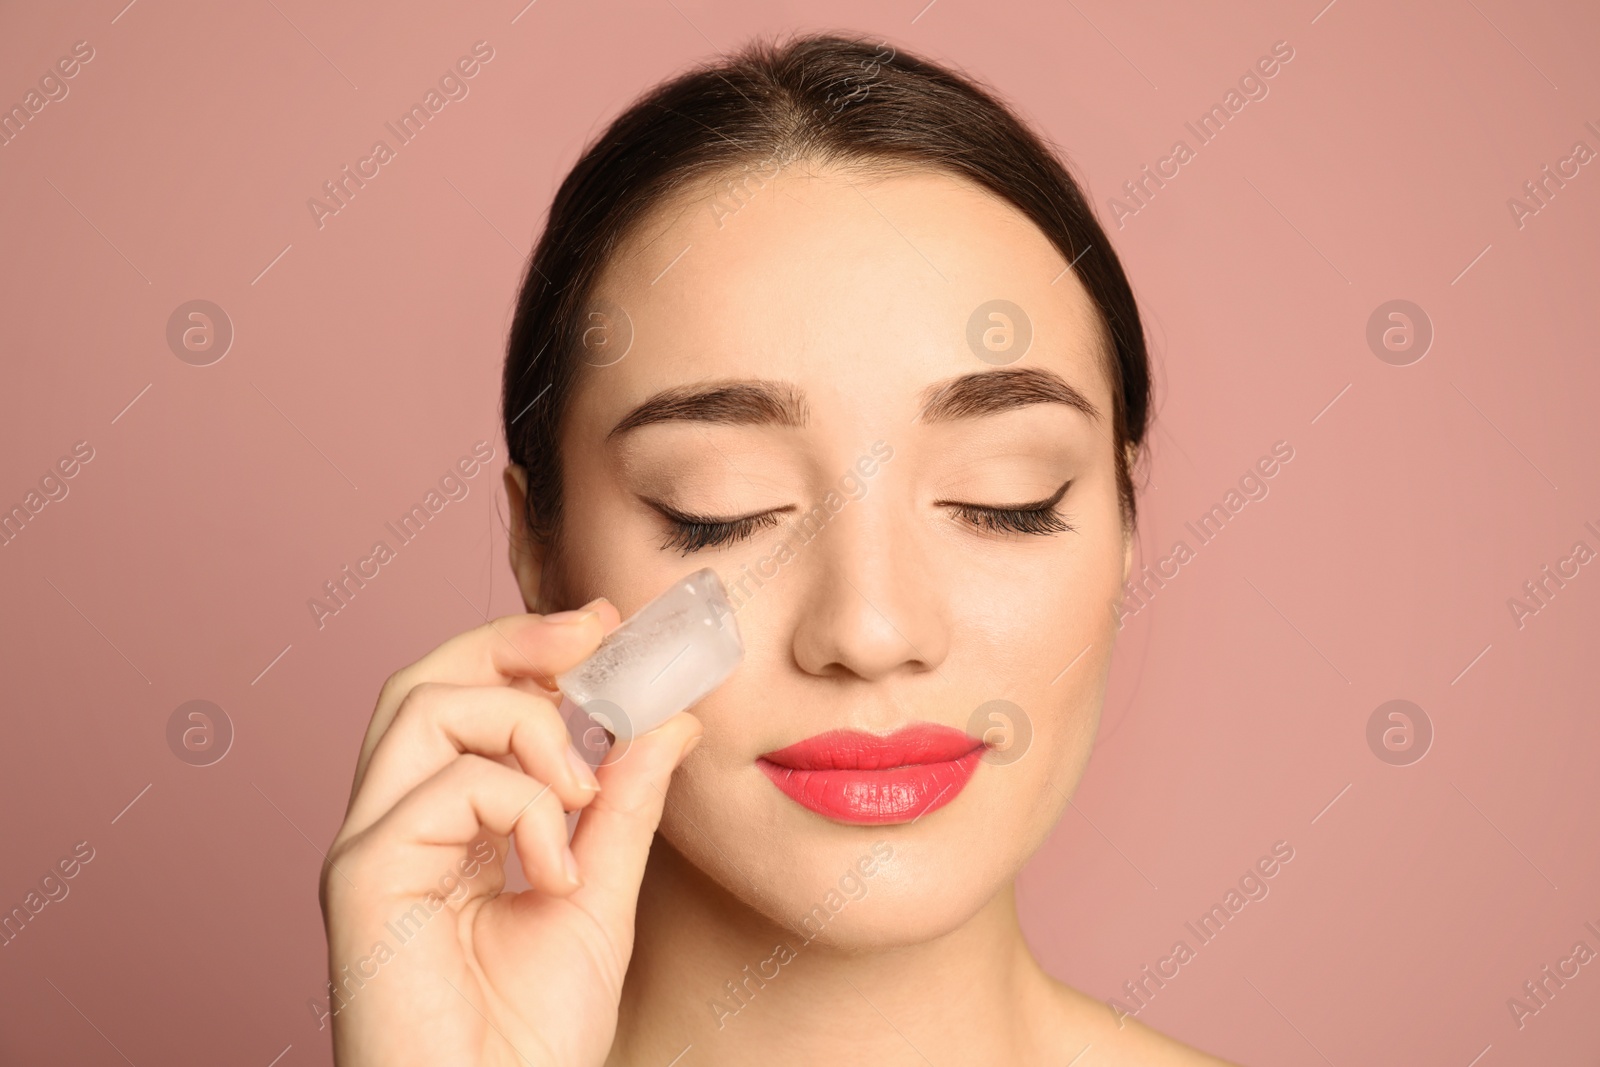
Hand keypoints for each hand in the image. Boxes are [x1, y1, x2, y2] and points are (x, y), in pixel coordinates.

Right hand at [319, 601, 703, 1065]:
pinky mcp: (361, 880)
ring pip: (423, 707)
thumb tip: (669, 721)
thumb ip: (623, 808)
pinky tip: (560, 872)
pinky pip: (445, 786)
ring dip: (527, 725)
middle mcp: (392, 827)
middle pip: (426, 680)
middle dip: (514, 642)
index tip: (605, 624)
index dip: (527, 649)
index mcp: (439, 827)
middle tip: (595, 635)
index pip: (463, 699)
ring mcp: (370, 850)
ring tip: (584, 791)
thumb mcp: (601, 896)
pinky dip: (524, 807)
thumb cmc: (530, 1036)